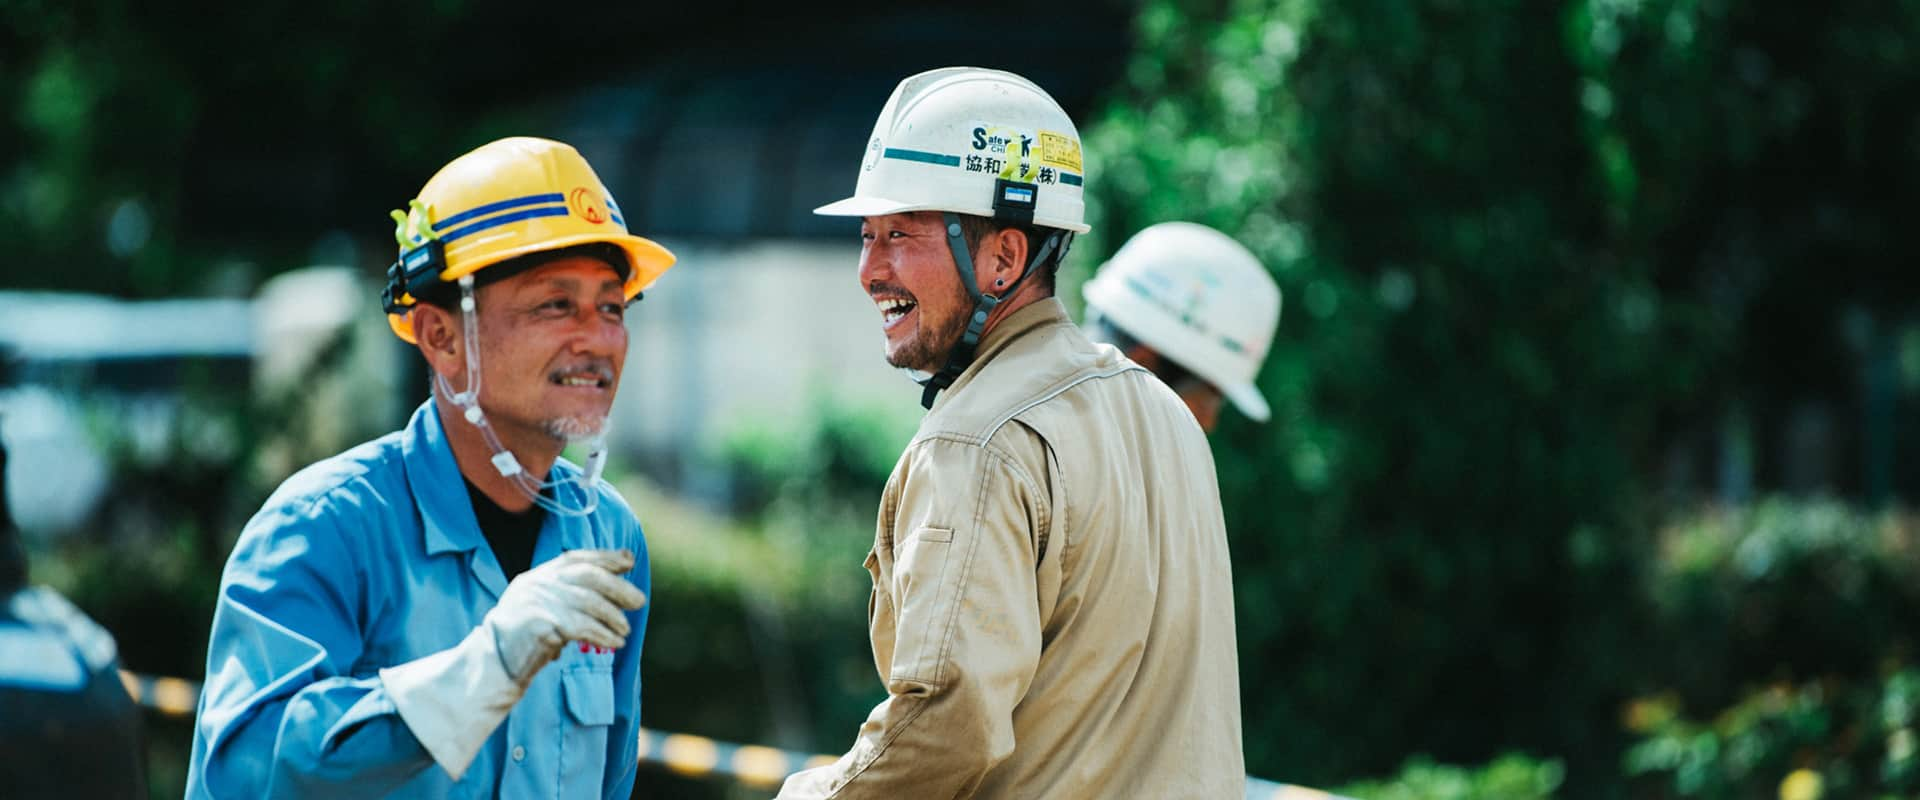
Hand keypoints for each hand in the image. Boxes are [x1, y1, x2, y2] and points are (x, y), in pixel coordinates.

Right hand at [483, 548, 646, 684]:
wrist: (494, 664)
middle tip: (639, 601)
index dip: (605, 556)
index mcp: (538, 575)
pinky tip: (616, 642)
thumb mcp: (543, 607)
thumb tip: (616, 584)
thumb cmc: (525, 639)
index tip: (630, 561)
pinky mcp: (541, 624)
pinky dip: (603, 634)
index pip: (576, 558)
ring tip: (625, 630)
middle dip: (618, 587)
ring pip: (588, 602)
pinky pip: (582, 627)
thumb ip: (569, 594)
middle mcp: (537, 583)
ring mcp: (538, 602)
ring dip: (613, 617)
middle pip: (587, 576)